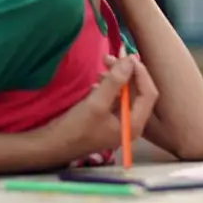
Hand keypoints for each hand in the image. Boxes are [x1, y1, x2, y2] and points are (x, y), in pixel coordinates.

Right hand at [42, 55, 158, 160]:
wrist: (53, 145)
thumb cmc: (76, 129)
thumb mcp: (96, 103)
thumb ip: (115, 81)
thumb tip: (130, 60)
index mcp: (134, 124)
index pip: (149, 93)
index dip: (141, 73)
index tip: (128, 57)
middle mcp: (131, 122)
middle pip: (138, 91)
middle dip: (126, 72)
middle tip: (110, 58)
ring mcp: (120, 120)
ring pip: (126, 91)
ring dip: (116, 77)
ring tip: (101, 67)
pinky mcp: (109, 117)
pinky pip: (116, 96)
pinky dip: (109, 85)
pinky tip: (96, 82)